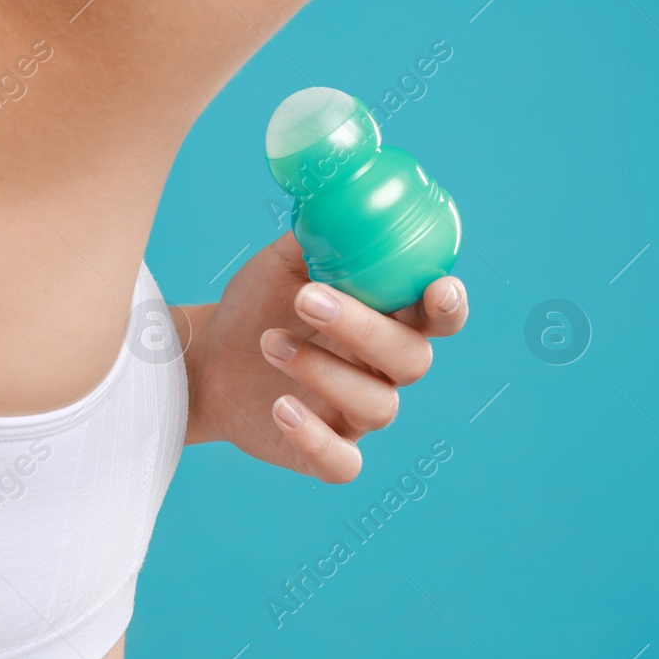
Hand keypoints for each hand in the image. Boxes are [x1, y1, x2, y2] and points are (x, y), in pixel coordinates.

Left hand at [181, 231, 467, 482]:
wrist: (209, 357)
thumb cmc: (258, 304)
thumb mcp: (285, 261)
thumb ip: (321, 235)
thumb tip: (337, 195)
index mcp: (388, 318)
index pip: (440, 316)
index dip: (449, 306)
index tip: (437, 289)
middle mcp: (384, 369)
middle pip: (412, 359)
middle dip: (363, 328)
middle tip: (307, 299)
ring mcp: (358, 414)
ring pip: (379, 406)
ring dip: (323, 371)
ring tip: (269, 343)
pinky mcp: (325, 452)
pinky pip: (344, 463)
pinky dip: (316, 437)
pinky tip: (281, 407)